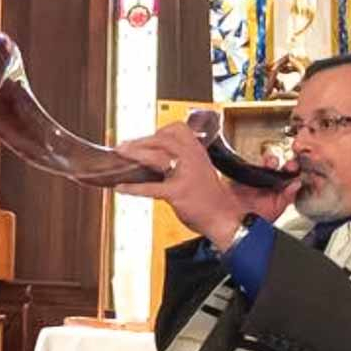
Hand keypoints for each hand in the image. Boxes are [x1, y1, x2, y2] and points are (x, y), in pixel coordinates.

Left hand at [116, 124, 297, 251]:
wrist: (230, 220)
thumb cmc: (217, 201)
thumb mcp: (205, 174)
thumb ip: (188, 164)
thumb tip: (168, 162)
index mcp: (200, 153)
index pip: (177, 130)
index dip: (160, 132)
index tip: (148, 139)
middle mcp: (193, 159)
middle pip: (163, 138)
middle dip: (142, 140)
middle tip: (125, 145)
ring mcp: (186, 175)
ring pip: (156, 156)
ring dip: (135, 153)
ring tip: (120, 153)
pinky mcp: (179, 193)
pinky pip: (151, 189)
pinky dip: (133, 189)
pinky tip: (121, 188)